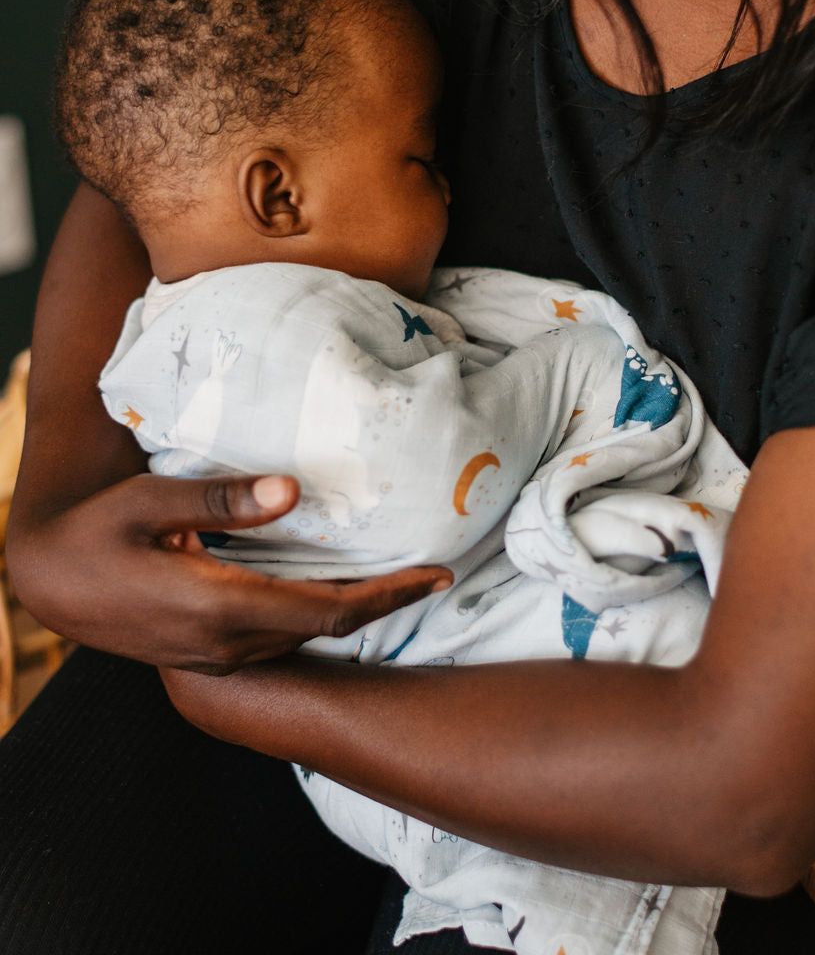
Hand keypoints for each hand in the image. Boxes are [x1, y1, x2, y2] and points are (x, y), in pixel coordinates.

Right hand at [7, 471, 450, 672]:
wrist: (47, 582)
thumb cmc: (93, 534)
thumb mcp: (149, 503)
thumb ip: (220, 502)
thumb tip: (292, 490)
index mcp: (220, 606)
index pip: (330, 610)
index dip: (389, 596)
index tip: (436, 576)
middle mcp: (228, 642)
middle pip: (329, 628)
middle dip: (387, 603)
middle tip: (436, 576)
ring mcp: (219, 654)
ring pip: (308, 637)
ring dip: (357, 611)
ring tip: (399, 579)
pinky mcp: (209, 651)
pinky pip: (283, 639)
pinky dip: (322, 617)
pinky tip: (337, 593)